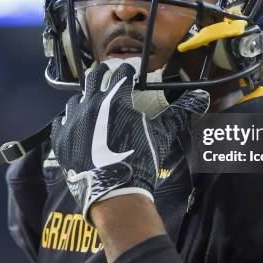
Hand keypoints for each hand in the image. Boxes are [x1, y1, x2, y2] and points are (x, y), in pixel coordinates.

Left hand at [50, 59, 208, 223]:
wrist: (113, 193)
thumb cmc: (140, 160)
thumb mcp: (162, 134)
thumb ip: (180, 112)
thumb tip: (201, 97)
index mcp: (115, 99)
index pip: (121, 74)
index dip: (127, 70)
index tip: (130, 70)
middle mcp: (90, 105)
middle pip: (93, 79)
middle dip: (102, 73)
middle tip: (107, 71)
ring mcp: (72, 122)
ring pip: (75, 100)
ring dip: (84, 97)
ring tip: (89, 99)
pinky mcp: (60, 141)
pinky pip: (60, 123)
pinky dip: (67, 120)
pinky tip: (72, 122)